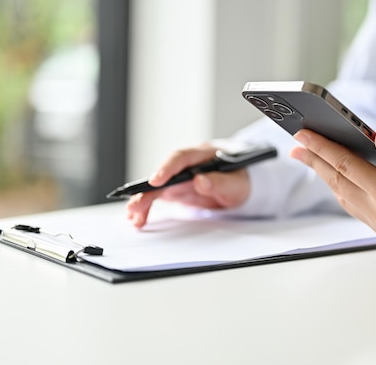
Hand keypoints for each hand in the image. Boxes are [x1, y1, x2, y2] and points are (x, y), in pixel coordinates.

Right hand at [126, 145, 250, 227]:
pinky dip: (148, 208)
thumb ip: (219, 182)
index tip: (156, 180)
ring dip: (143, 201)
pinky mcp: (177, 190)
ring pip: (157, 187)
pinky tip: (139, 219)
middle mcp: (187, 165)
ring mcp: (180, 178)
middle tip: (136, 205)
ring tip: (133, 217)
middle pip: (163, 175)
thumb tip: (200, 180)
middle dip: (147, 190)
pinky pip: (159, 197)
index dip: (167, 168)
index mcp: (202, 155)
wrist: (241, 185)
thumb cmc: (240, 180)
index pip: (181, 158)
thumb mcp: (236, 184)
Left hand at [290, 129, 375, 250]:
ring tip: (312, 159)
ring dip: (326, 177)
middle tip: (296, 146)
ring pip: (344, 198)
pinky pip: (355, 209)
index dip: (321, 149)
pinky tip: (338, 179)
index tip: (302, 135)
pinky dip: (342, 191)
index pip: (347, 166)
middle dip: (314, 162)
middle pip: (338, 183)